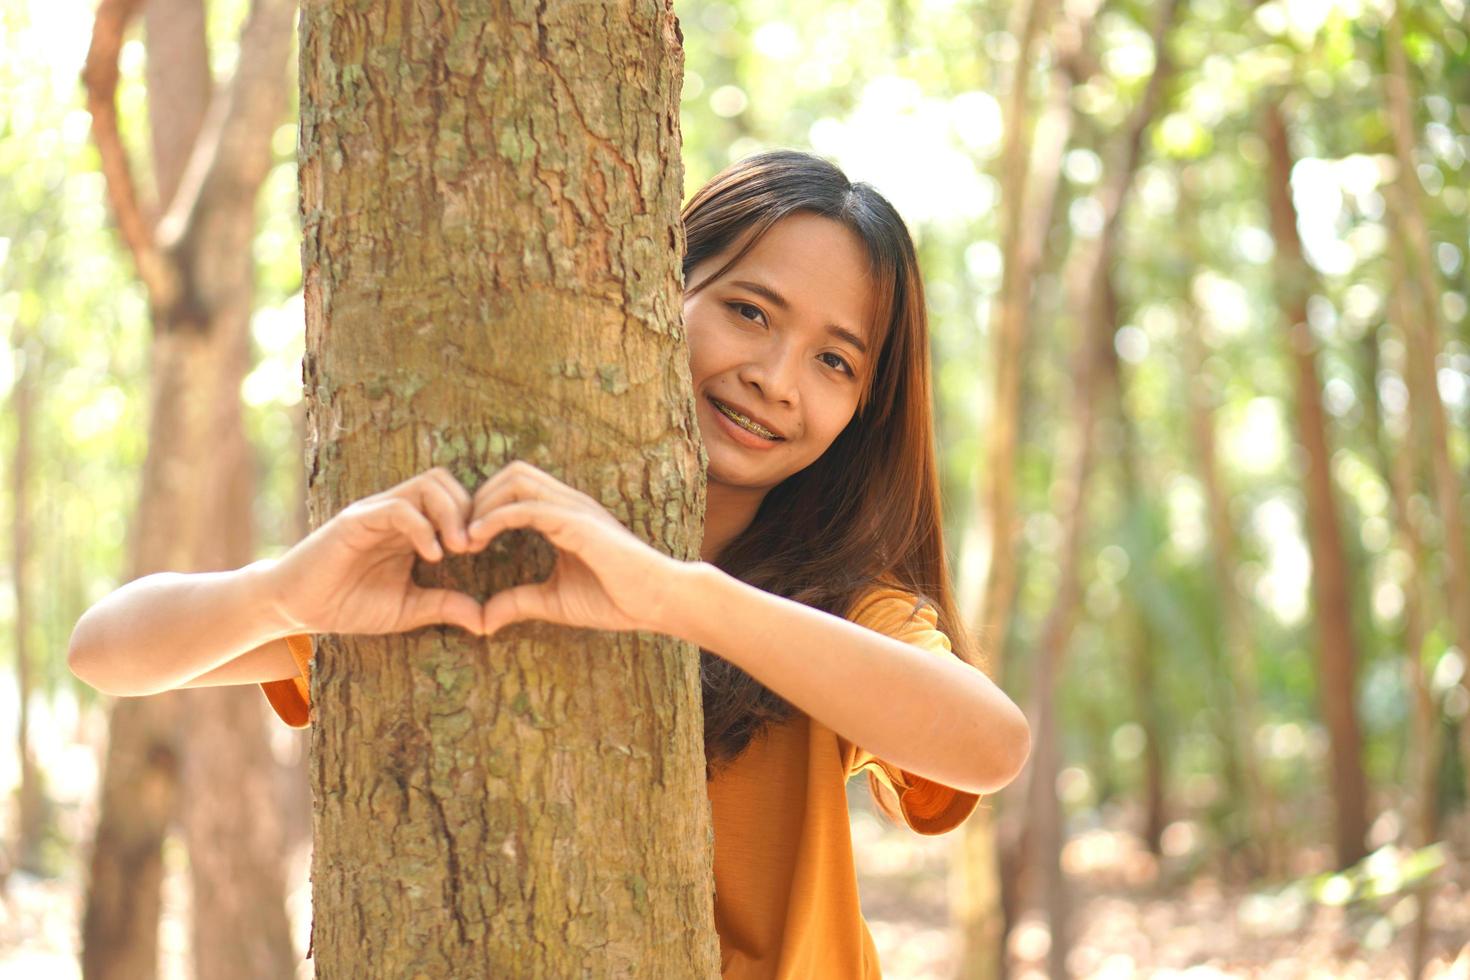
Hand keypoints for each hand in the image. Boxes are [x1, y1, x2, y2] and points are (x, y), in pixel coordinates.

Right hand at [265, 467, 484, 635]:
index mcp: (411, 527)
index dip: (475, 518)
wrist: (297, 609)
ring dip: (451, 513)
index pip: (454, 497)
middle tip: (475, 547)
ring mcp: (376, 512)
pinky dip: (423, 527)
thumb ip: (444, 607)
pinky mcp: (355, 521)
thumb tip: (486, 621)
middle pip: (444, 481)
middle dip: (468, 509)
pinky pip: (398, 508)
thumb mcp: (407, 610)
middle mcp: (395, 512)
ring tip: (458, 549)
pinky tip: (432, 555)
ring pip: (427, 484)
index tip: (484, 551)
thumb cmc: (349, 605)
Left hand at [466, 460, 688, 637]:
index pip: (516, 487)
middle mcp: (568, 503)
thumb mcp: (554, 602)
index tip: (463, 542)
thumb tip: (482, 620)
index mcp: (564, 515)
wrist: (658, 602)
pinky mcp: (578, 524)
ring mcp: (574, 509)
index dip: (485, 506)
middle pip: (512, 473)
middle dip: (478, 498)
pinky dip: (495, 518)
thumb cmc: (616, 599)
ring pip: (517, 480)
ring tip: (464, 539)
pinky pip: (528, 507)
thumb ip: (519, 602)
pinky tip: (475, 540)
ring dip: (482, 504)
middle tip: (458, 536)